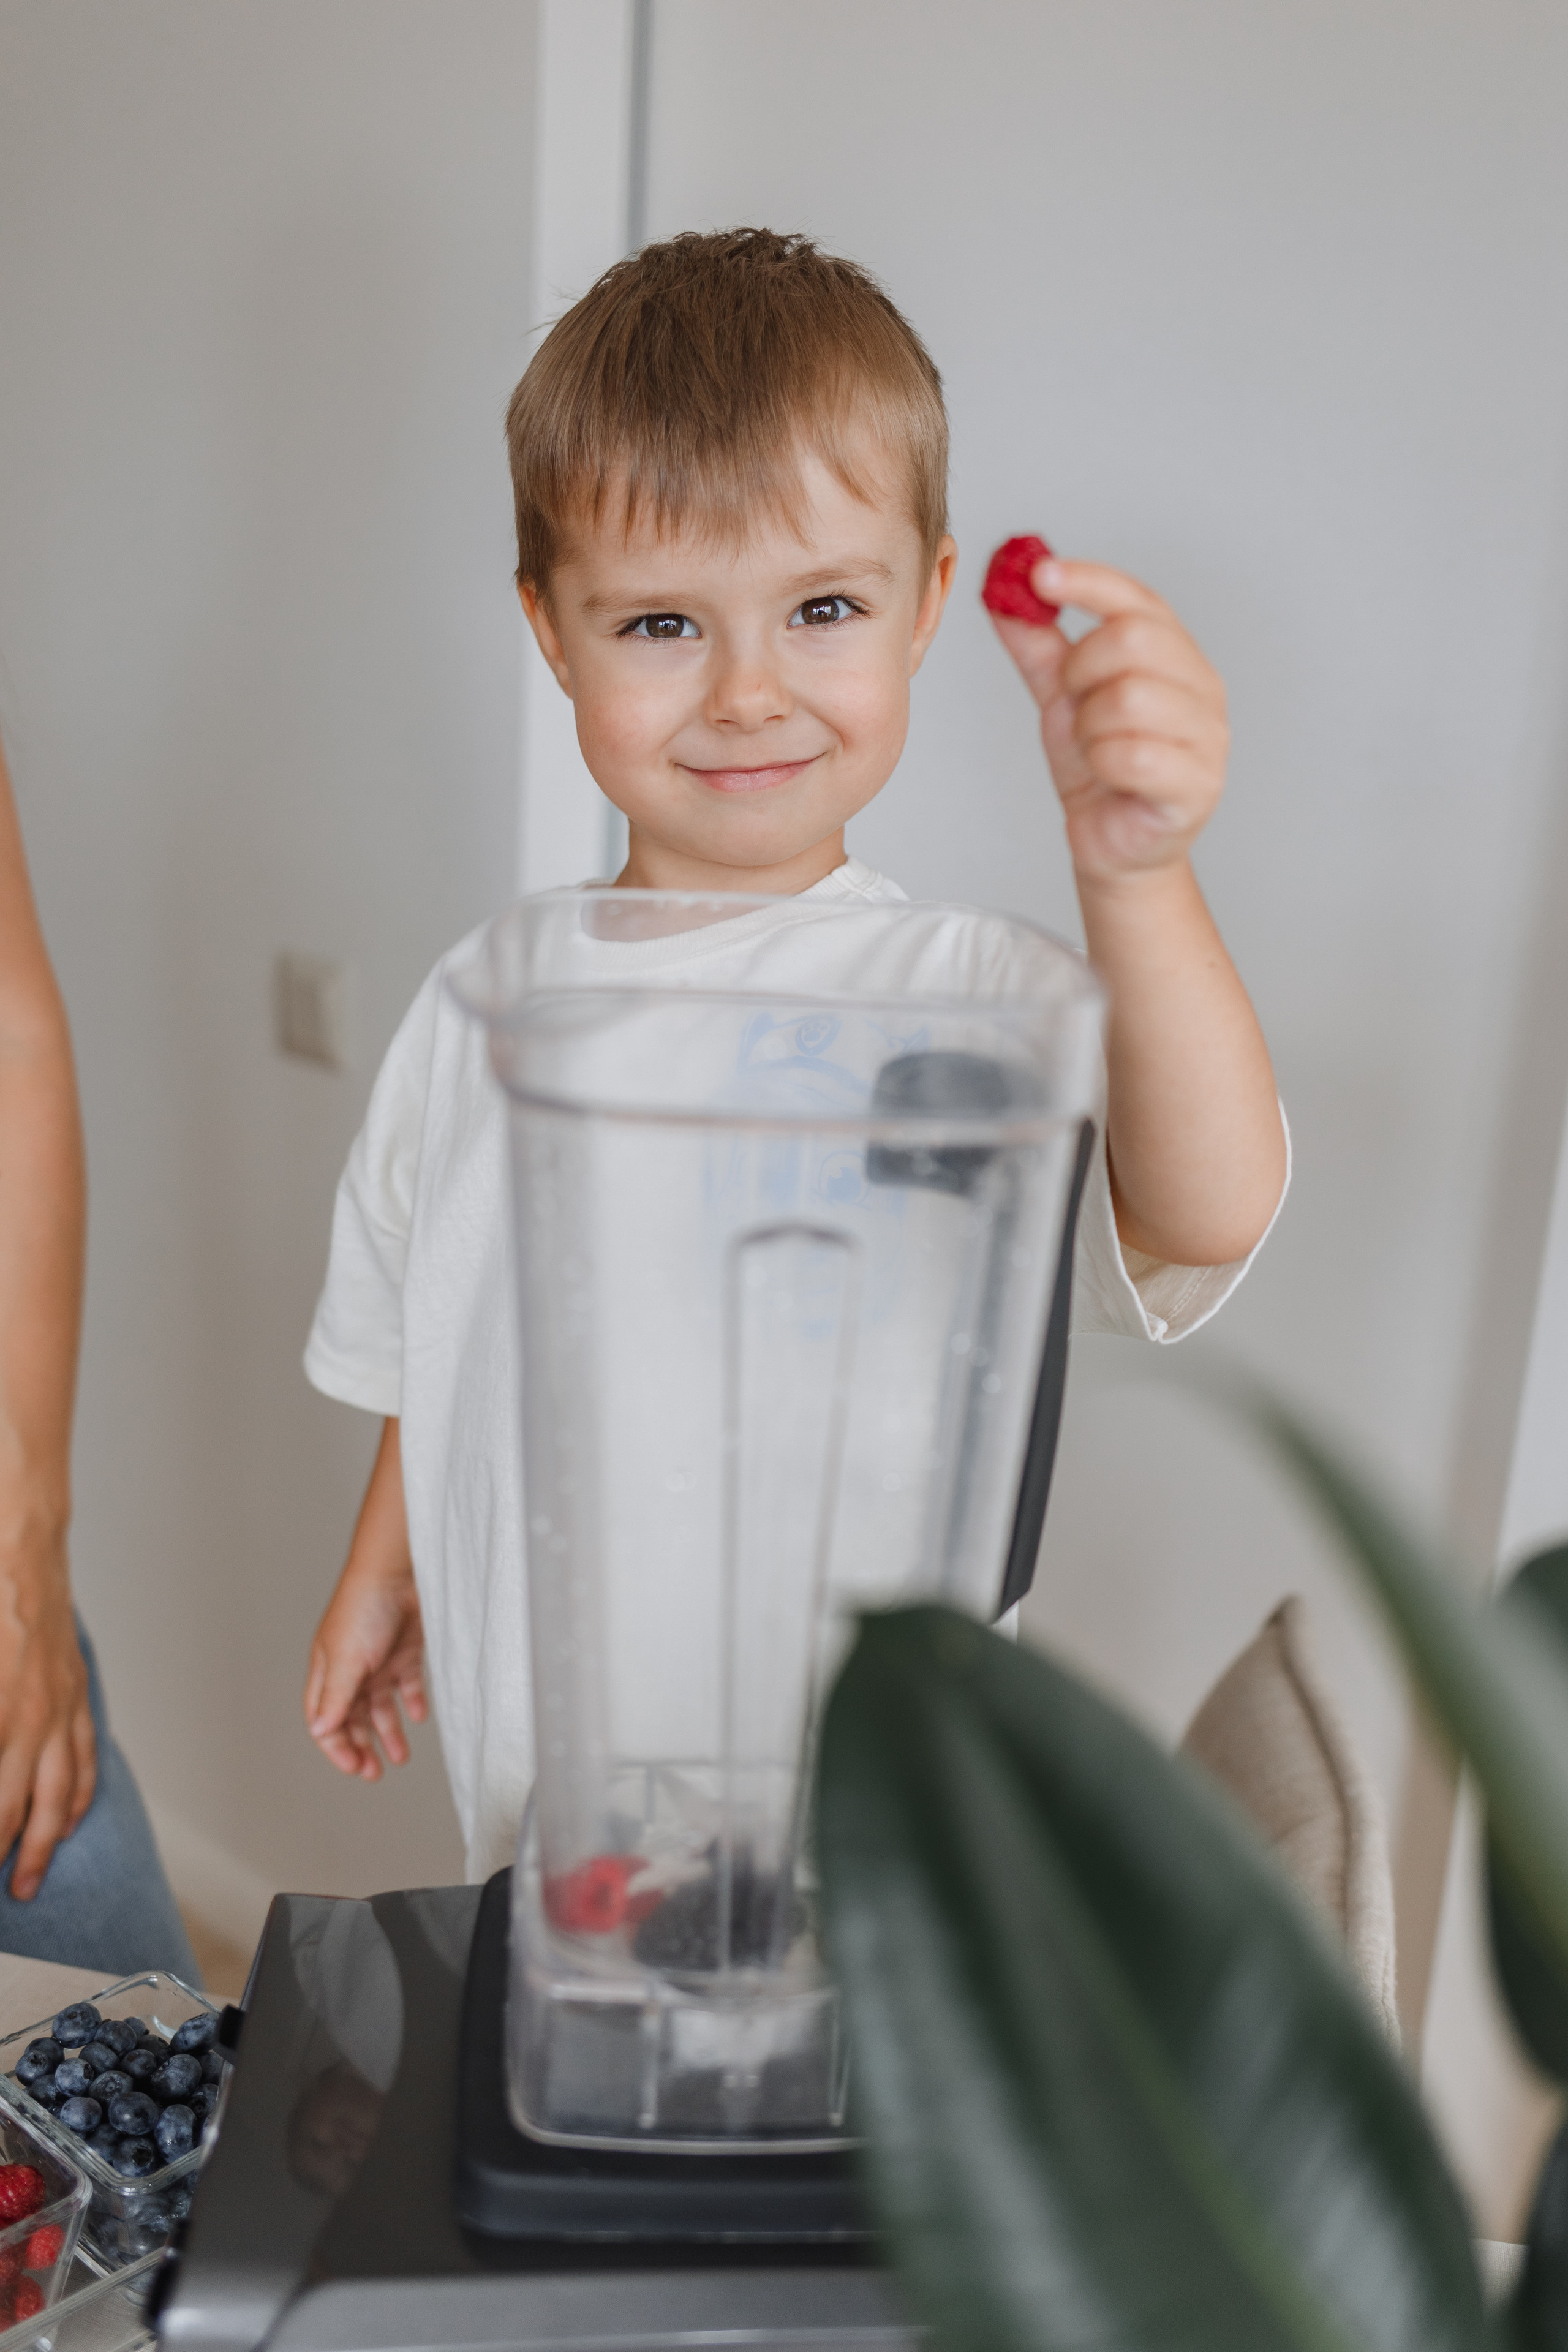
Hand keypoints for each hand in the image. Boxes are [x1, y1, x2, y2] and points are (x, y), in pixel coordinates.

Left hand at [0, 1546, 96, 1900]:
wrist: (17, 1548)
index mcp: (2, 1714)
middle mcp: (34, 1719)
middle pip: (24, 1811)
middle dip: (10, 1859)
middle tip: (6, 1895)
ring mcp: (62, 1708)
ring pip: (62, 1795)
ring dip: (46, 1843)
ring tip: (30, 1880)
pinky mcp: (75, 1693)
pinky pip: (84, 1758)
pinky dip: (79, 1796)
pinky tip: (70, 1818)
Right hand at [305, 1557, 426, 1781]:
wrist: (400, 1568)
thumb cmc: (365, 1606)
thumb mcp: (347, 1659)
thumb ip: (337, 1698)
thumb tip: (321, 1731)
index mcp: (329, 1670)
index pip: (325, 1718)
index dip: (336, 1746)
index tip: (355, 1767)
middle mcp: (351, 1668)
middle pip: (352, 1717)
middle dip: (362, 1746)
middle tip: (376, 1772)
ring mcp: (379, 1659)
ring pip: (380, 1705)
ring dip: (388, 1731)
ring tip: (400, 1757)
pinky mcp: (405, 1649)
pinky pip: (407, 1683)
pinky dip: (412, 1701)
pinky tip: (419, 1717)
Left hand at [988, 556, 1229, 885]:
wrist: (1113, 846)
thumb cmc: (1100, 770)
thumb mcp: (1062, 698)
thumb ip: (1038, 645)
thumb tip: (1003, 590)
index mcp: (1176, 656)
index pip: (1139, 599)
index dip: (1088, 582)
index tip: (1038, 575)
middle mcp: (1202, 688)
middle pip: (1135, 639)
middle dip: (1082, 669)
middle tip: (1074, 701)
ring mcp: (1207, 737)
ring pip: (1129, 698)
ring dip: (1090, 726)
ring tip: (1094, 748)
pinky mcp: (1197, 786)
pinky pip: (1133, 755)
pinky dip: (1102, 763)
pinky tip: (1106, 776)